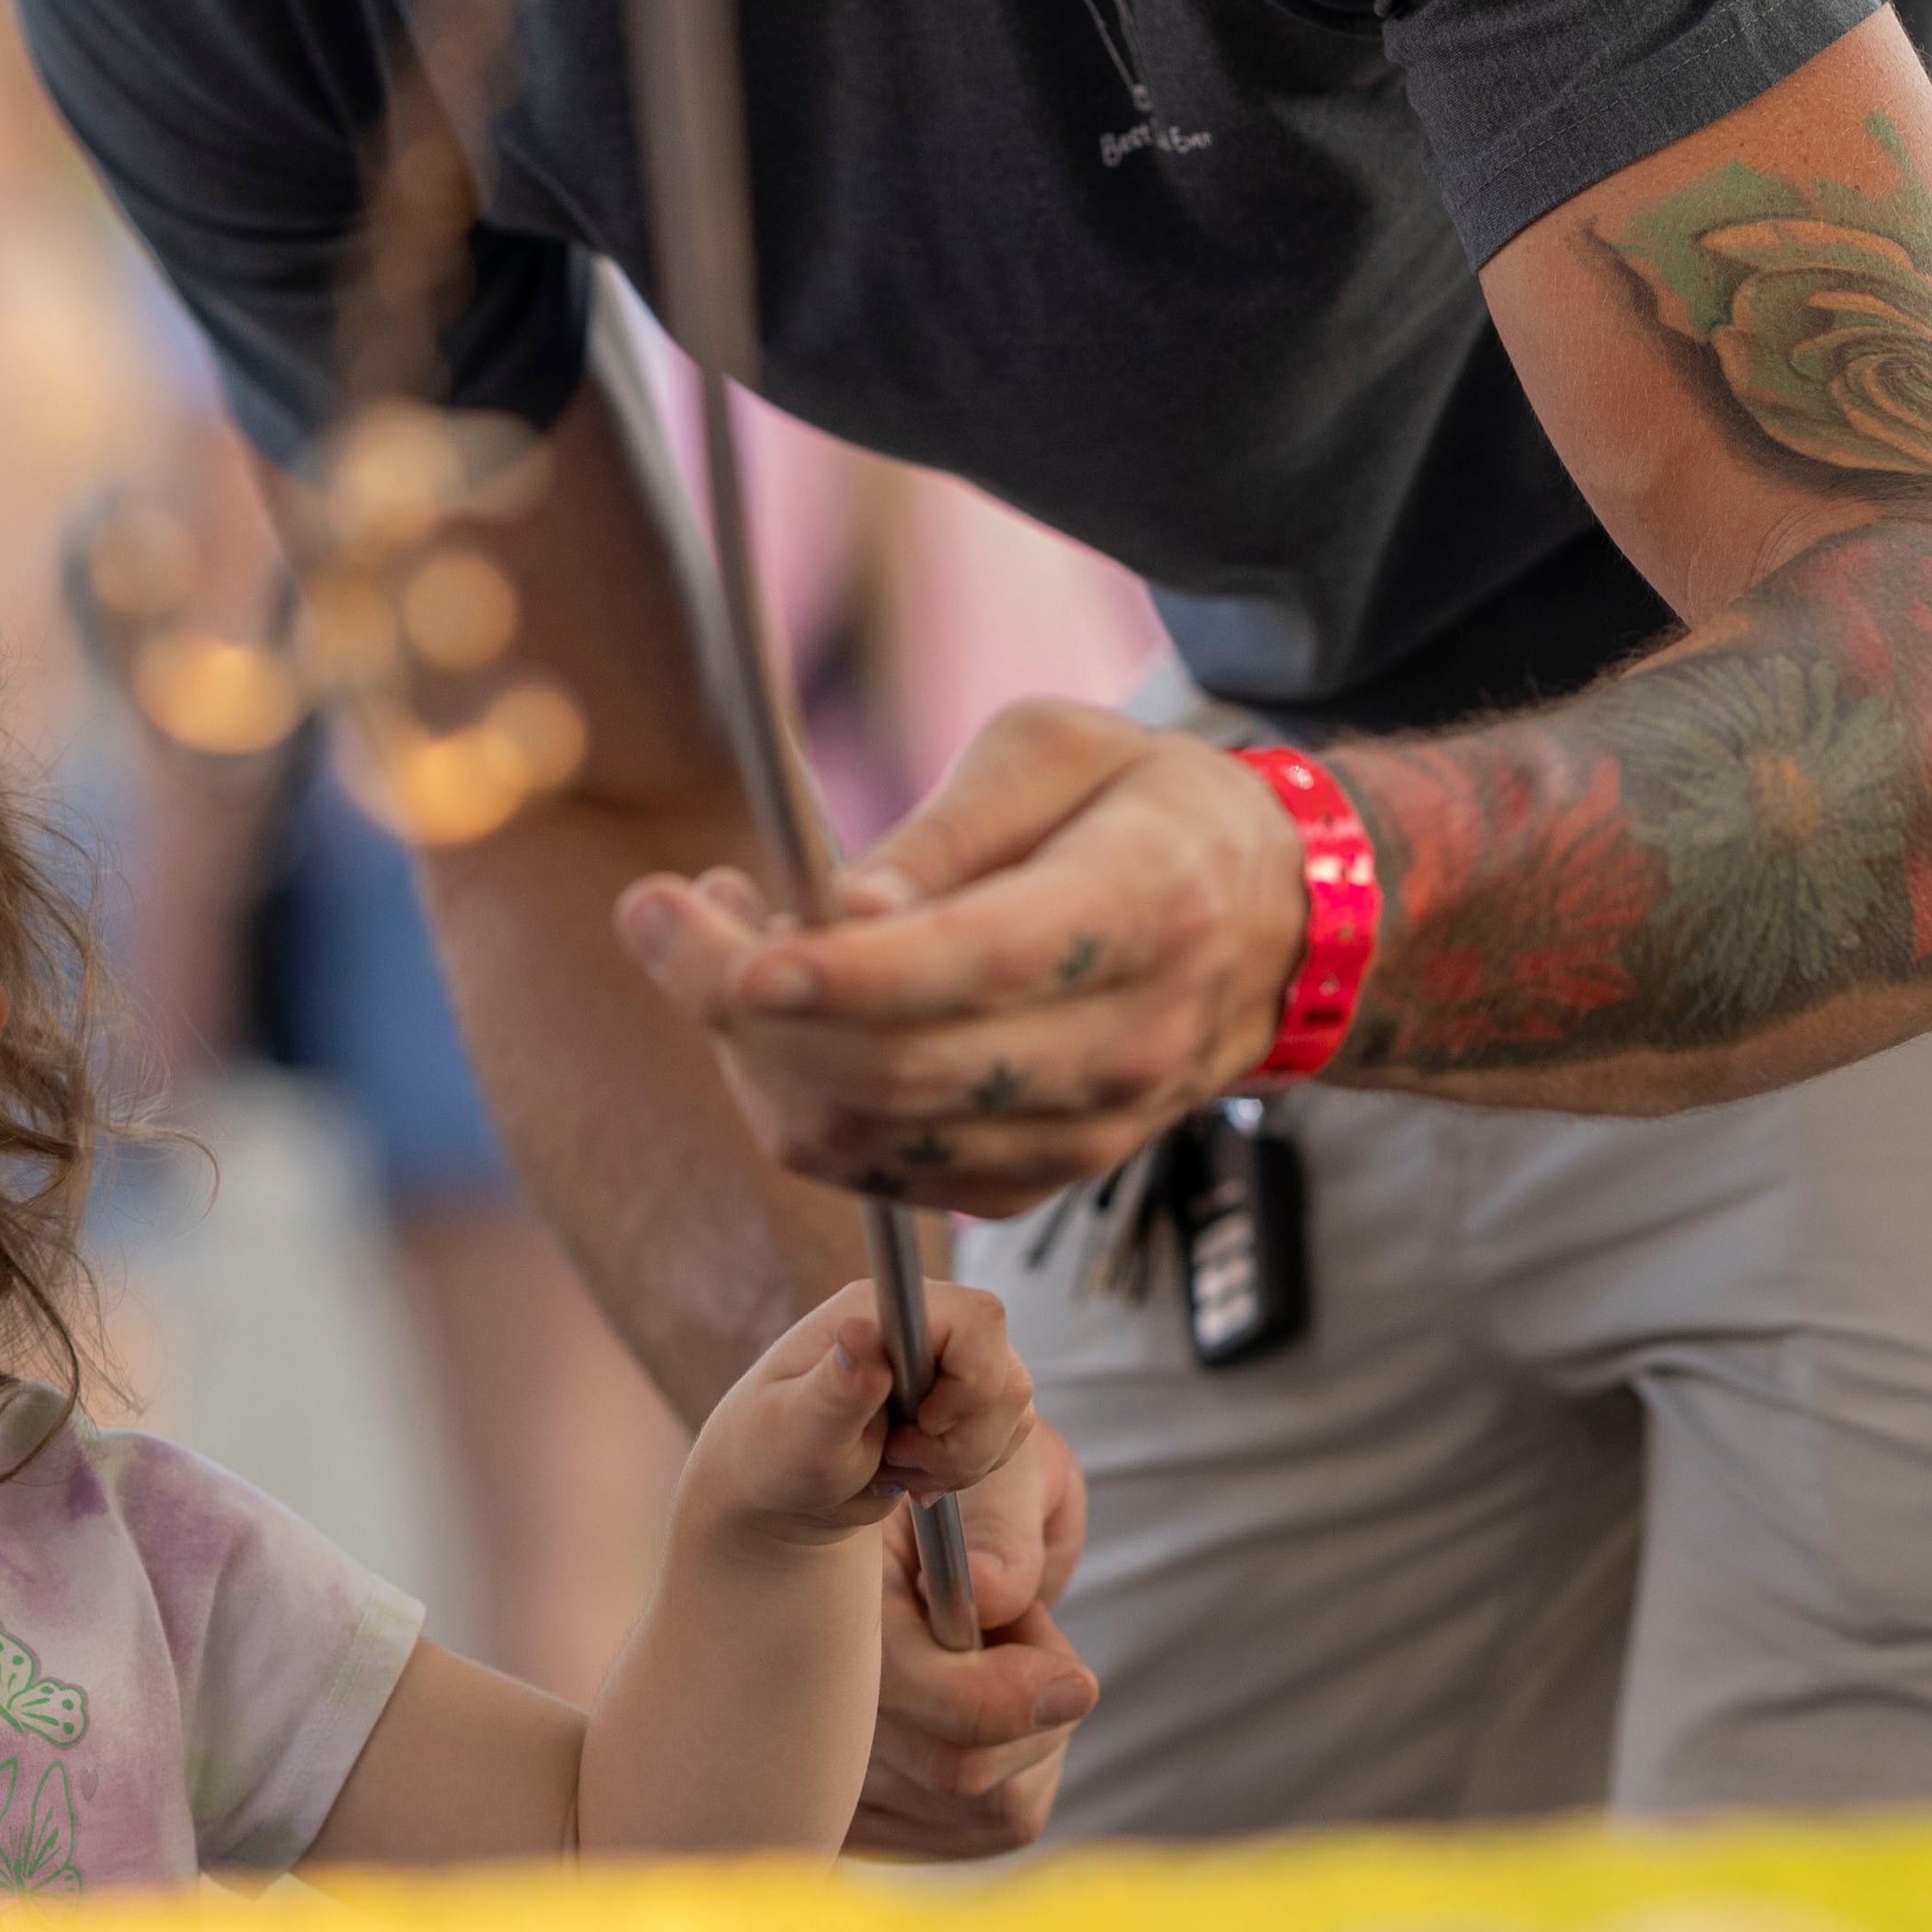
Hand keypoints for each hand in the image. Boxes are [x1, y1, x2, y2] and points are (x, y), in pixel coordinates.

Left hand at [614, 704, 1309, 1215]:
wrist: (1275, 932)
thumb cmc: (1151, 810)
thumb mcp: (1059, 750)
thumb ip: (946, 833)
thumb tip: (839, 910)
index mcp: (1142, 910)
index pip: (967, 966)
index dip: (828, 969)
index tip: (706, 924)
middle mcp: (1120, 1045)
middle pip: (894, 1073)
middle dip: (737, 1007)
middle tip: (656, 912)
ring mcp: (1083, 1134)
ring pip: (869, 1144)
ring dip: (754, 1056)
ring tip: (720, 939)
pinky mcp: (1037, 1181)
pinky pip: (882, 1178)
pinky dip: (798, 1105)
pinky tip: (780, 1009)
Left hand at [685, 1272, 1031, 1557]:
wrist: (783, 1488)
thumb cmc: (773, 1450)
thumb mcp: (796, 1428)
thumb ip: (836, 1387)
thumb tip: (860, 1333)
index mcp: (881, 1312)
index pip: (979, 1319)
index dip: (969, 1382)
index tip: (921, 1424)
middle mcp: (924, 1328)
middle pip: (1007, 1375)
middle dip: (961, 1440)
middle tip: (895, 1457)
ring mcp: (951, 1365)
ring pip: (1013, 1411)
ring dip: (961, 1460)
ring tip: (895, 1467)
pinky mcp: (966, 1402)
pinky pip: (1007, 1436)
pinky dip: (967, 1468)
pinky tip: (914, 1472)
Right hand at [856, 1401, 1092, 1858]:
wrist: (947, 1528)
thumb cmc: (978, 1488)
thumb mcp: (1002, 1470)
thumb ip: (1000, 1523)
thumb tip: (995, 1595)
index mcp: (830, 1603)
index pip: (915, 1694)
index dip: (1004, 1698)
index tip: (1074, 1674)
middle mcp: (806, 1699)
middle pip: (955, 1768)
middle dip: (1032, 1710)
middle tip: (1025, 1635)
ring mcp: (833, 1770)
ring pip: (979, 1806)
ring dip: (1030, 1741)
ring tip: (1003, 1664)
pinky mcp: (874, 1818)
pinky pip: (983, 1828)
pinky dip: (1021, 1776)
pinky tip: (996, 1719)